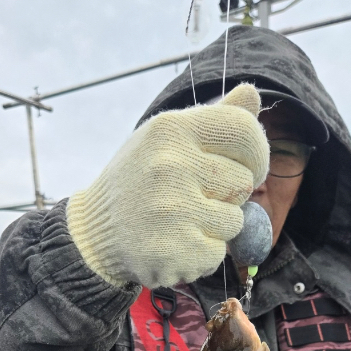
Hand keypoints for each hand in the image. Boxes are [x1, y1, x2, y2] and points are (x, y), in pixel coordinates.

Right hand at [66, 84, 269, 288]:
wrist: (93, 233)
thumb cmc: (139, 181)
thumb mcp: (167, 139)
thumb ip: (214, 119)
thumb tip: (252, 94)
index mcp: (171, 130)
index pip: (245, 130)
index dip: (257, 152)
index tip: (248, 167)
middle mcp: (171, 166)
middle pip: (244, 182)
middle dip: (228, 195)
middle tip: (192, 199)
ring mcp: (172, 211)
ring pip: (234, 222)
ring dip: (215, 228)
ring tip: (179, 223)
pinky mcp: (175, 250)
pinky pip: (217, 255)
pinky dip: (201, 256)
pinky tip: (173, 245)